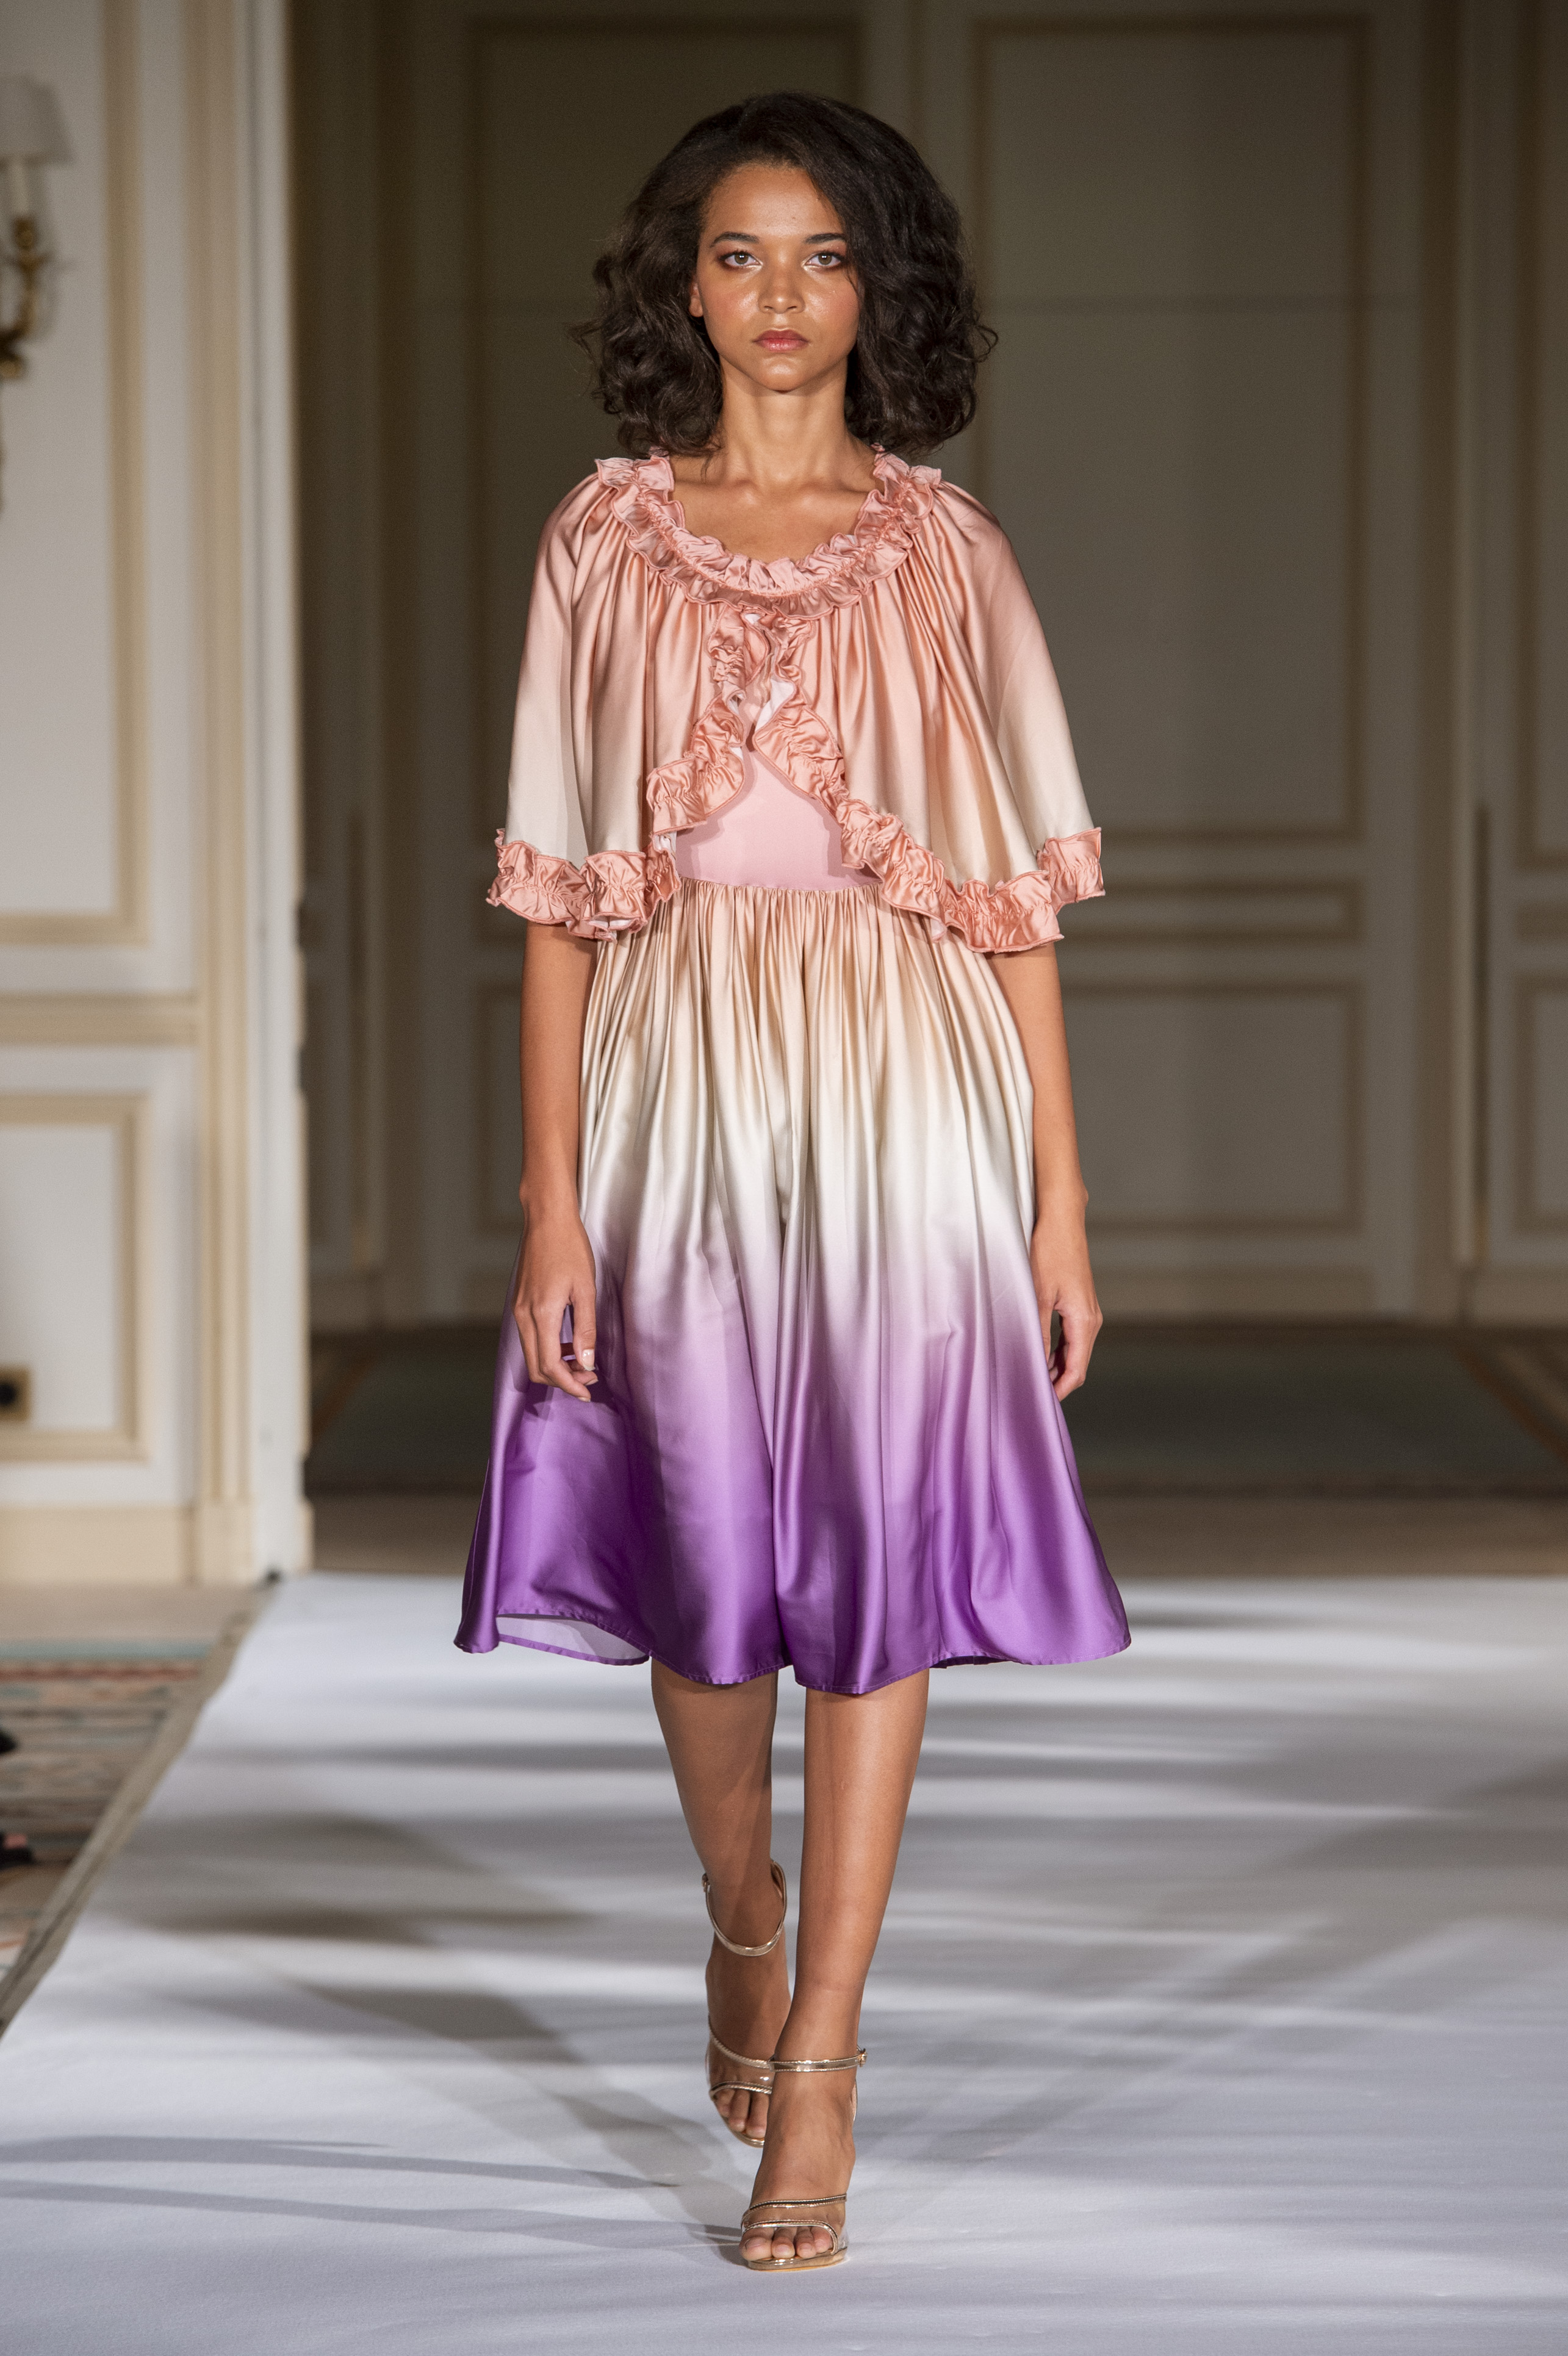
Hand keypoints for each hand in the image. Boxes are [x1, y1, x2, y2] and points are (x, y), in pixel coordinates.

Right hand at [513, 1197, 597, 1400]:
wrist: (546, 1220)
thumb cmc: (570, 1249)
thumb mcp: (586, 1290)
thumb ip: (586, 1329)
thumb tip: (586, 1361)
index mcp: (541, 1314)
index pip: (550, 1365)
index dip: (568, 1384)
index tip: (586, 1391)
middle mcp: (523, 1315)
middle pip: (536, 1367)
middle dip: (562, 1379)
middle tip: (589, 1377)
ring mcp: (518, 1310)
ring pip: (531, 1354)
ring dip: (554, 1365)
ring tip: (581, 1361)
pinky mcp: (519, 1304)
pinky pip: (529, 1338)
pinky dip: (547, 1349)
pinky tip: (567, 1343)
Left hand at [1030, 1193, 1101, 1399]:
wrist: (1061, 1220)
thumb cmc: (1049, 1251)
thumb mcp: (1036, 1295)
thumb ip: (1036, 1332)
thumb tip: (1031, 1363)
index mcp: (1084, 1322)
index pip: (1076, 1371)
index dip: (1058, 1390)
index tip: (1038, 1402)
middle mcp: (1091, 1320)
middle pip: (1076, 1364)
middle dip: (1055, 1382)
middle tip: (1027, 1391)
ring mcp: (1086, 1311)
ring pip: (1072, 1351)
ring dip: (1053, 1366)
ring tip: (1027, 1375)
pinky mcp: (1078, 1303)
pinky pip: (1069, 1337)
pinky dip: (1055, 1350)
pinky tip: (1035, 1352)